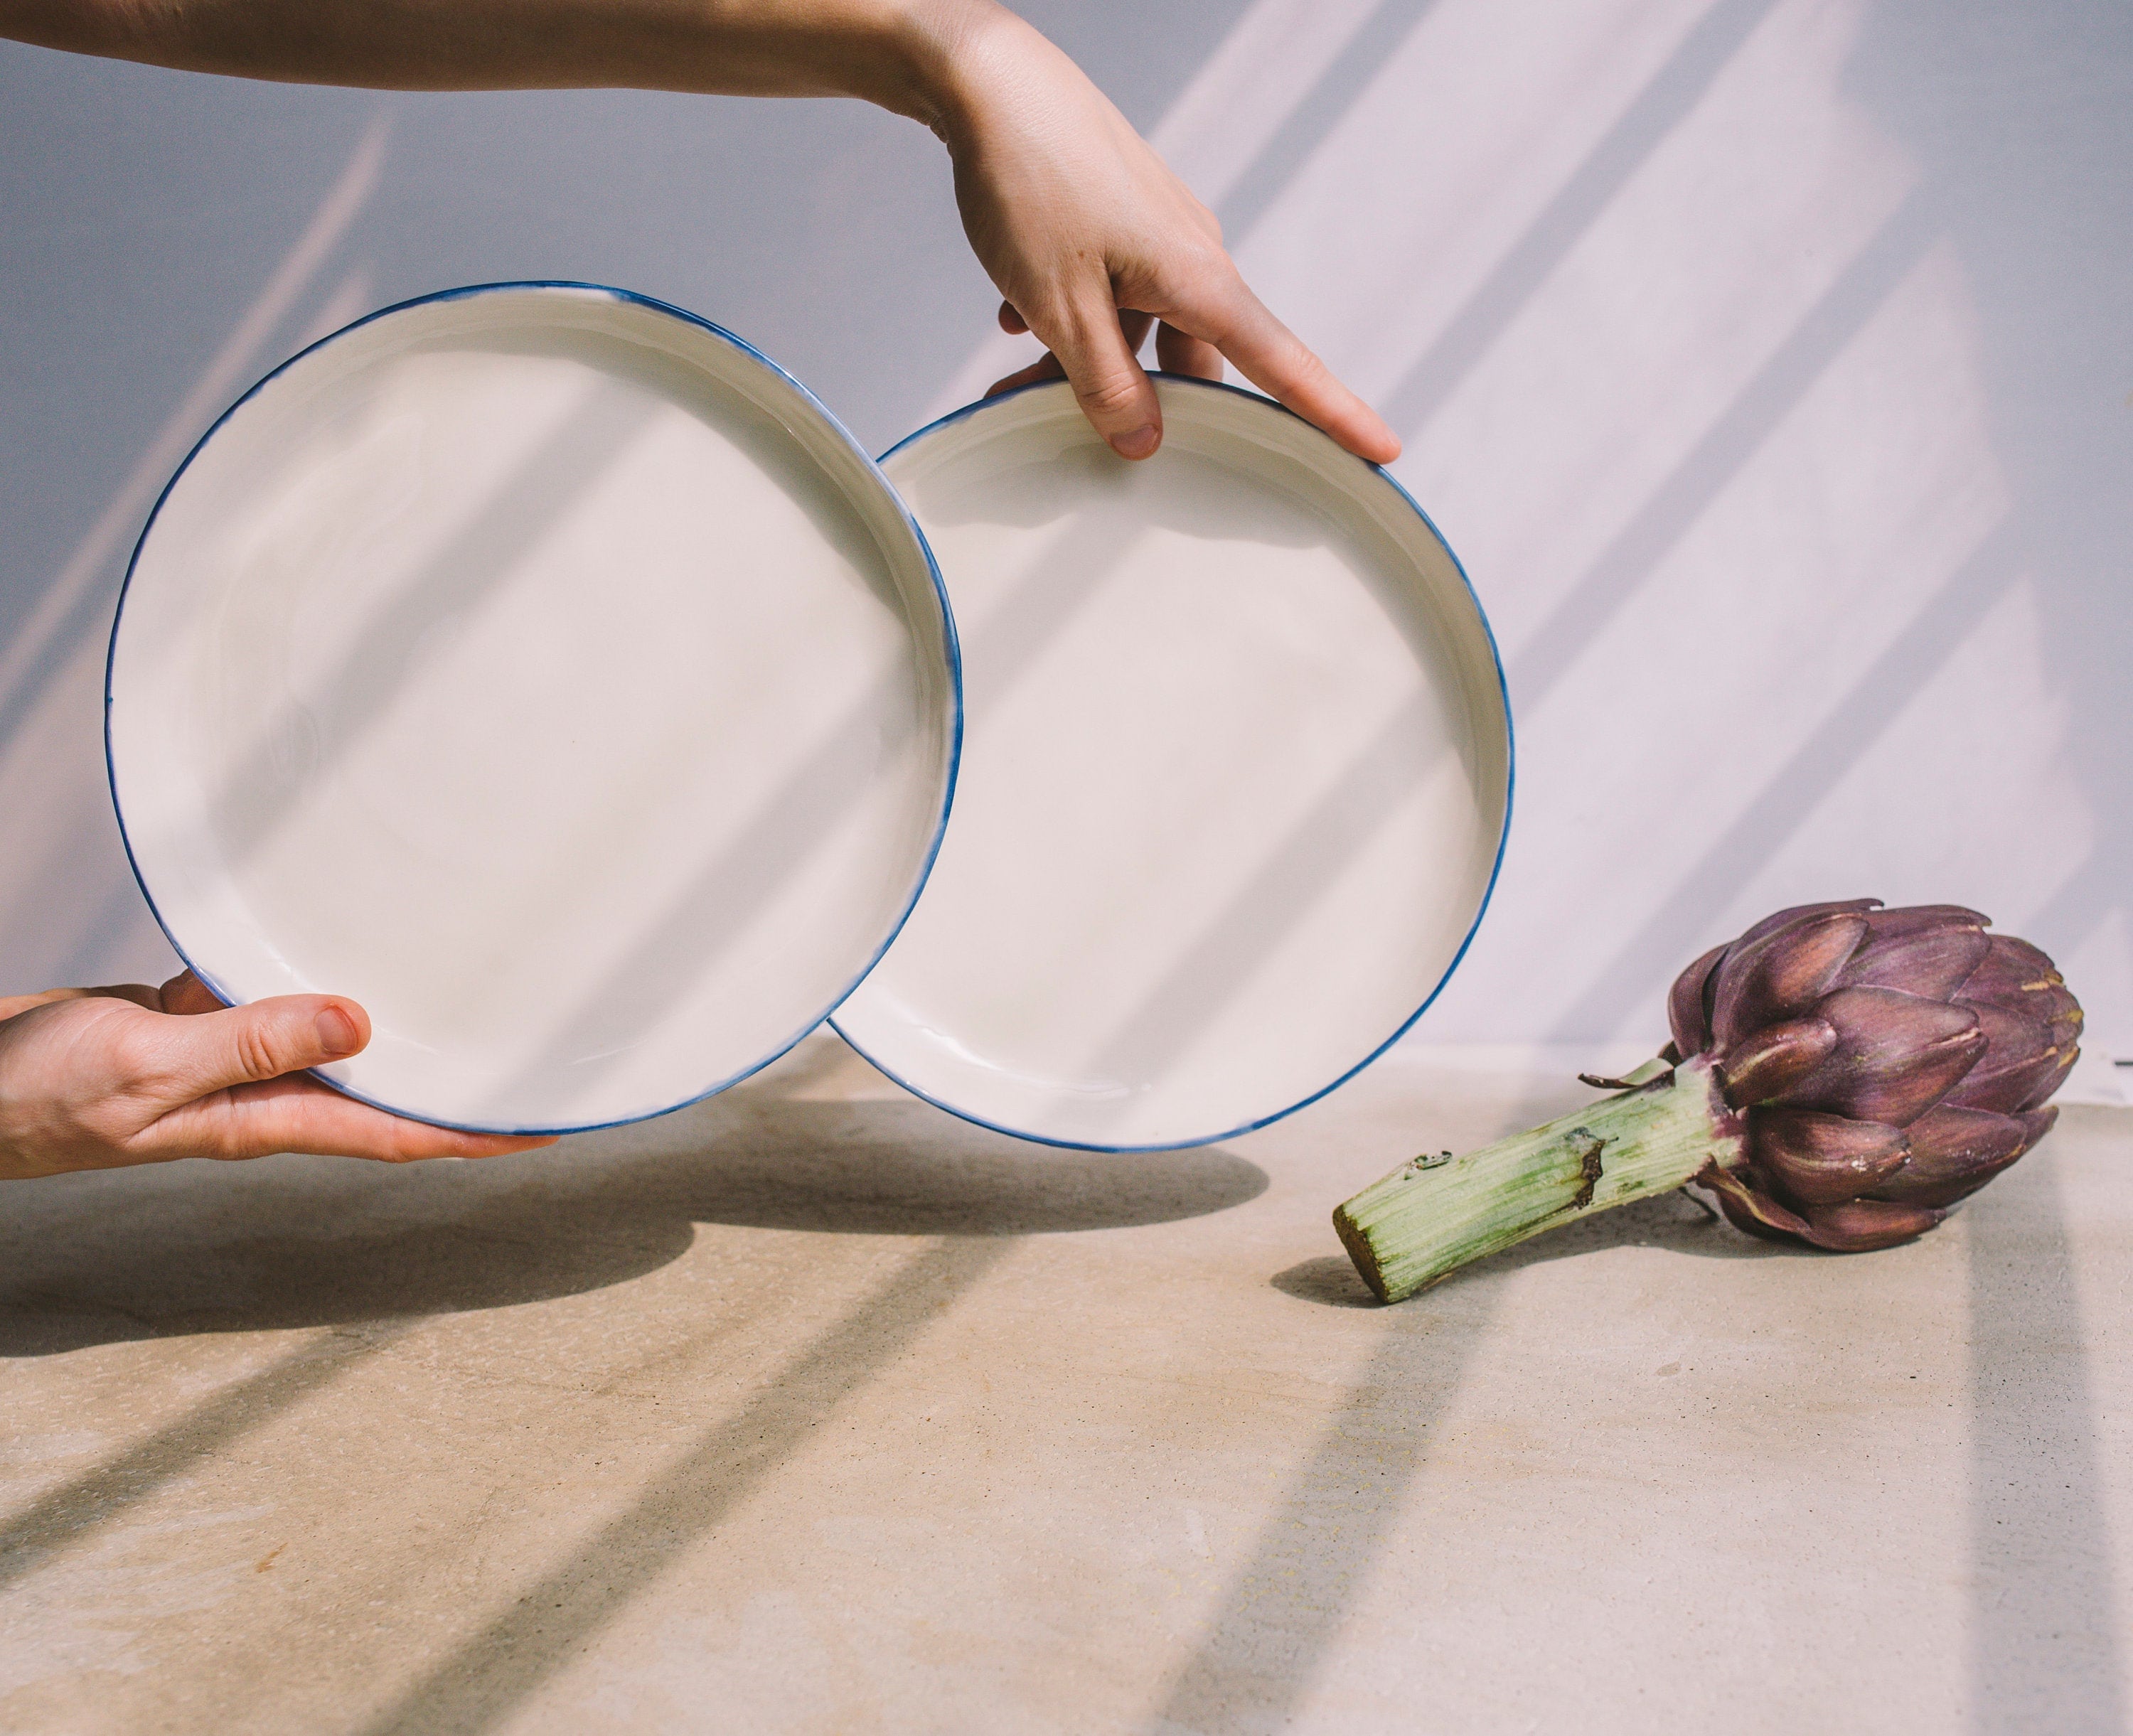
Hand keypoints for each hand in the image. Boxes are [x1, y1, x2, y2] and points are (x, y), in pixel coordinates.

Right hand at [0, 972, 552, 1180]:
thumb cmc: (41, 1091)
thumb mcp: (149, 1065)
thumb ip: (250, 1043)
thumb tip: (359, 1025)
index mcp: (266, 1118)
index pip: (397, 1131)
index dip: (475, 1131)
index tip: (547, 1122)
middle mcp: (268, 1094)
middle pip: (388, 1087)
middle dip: (460, 1077)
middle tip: (539, 1049)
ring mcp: (239, 1060)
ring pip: (342, 1037)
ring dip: (402, 1020)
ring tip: (476, 990)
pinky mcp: (207, 1021)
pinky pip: (283, 997)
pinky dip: (322, 972)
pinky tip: (355, 935)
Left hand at [930, 5, 1399, 464]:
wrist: (987, 79)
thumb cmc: (1027, 181)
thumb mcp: (1060, 306)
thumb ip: (1104, 383)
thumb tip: (1144, 442)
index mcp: (1198, 279)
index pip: (1283, 365)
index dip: (1336, 414)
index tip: (1385, 450)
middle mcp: (1194, 255)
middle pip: (1194, 362)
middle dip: (1139, 406)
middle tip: (1071, 428)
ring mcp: (1158, 235)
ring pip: (1141, 332)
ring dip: (1088, 365)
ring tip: (1016, 381)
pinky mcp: (1123, 220)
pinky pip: (1114, 294)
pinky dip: (1071, 320)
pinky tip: (1017, 320)